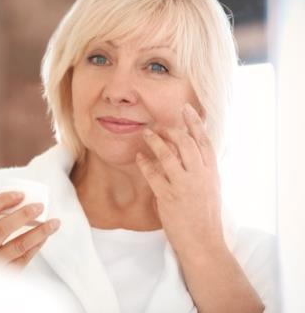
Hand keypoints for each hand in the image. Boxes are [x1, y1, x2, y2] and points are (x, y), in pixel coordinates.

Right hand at [0, 191, 60, 267]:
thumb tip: (20, 201)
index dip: (1, 200)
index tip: (20, 194)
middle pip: (1, 229)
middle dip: (23, 215)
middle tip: (39, 206)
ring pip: (18, 246)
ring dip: (39, 232)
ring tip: (53, 223)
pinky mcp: (5, 275)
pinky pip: (24, 259)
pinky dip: (37, 246)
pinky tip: (44, 237)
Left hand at [136, 103, 224, 257]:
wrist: (203, 242)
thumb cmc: (205, 216)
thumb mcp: (211, 188)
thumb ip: (203, 169)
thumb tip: (192, 151)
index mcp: (211, 173)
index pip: (204, 141)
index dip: (195, 123)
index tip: (186, 109)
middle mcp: (199, 176)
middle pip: (186, 143)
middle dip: (171, 130)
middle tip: (158, 126)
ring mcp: (184, 186)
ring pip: (168, 155)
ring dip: (155, 141)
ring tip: (146, 134)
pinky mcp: (168, 197)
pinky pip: (153, 174)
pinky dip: (145, 163)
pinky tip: (139, 157)